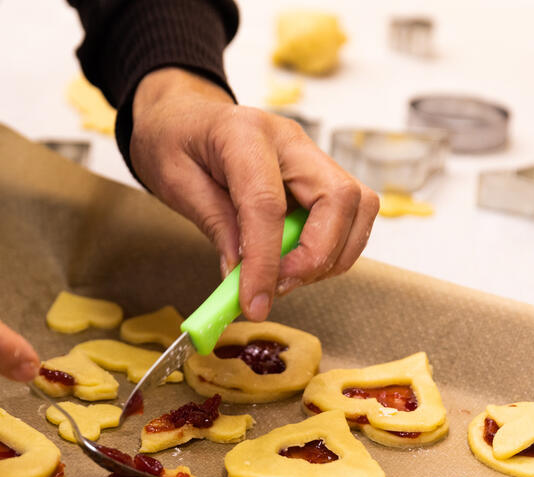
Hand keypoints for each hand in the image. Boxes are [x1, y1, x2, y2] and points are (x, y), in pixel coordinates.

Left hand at [130, 68, 378, 321]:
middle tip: (278, 287)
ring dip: (331, 255)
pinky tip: (295, 261)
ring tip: (285, 277)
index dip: (265, 261)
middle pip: (338, 198)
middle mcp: (290, 140)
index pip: (268, 204)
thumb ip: (214, 226)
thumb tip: (241, 277)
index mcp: (244, 133)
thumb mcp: (175, 182)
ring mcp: (310, 156)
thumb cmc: (174, 140)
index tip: (254, 302)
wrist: (184, 116)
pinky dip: (332, 248)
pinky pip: (351, 214)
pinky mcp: (319, 175)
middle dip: (316, 257)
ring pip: (359, 206)